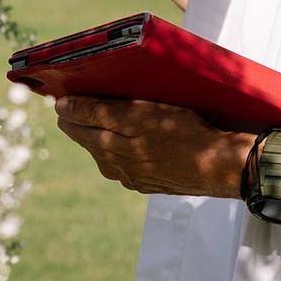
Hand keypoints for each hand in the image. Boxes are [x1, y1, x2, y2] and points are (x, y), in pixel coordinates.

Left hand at [53, 95, 249, 198]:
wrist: (218, 166)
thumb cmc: (182, 133)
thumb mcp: (139, 112)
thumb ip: (98, 110)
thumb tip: (62, 107)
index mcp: (108, 146)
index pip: (76, 123)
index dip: (69, 106)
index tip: (62, 96)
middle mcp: (116, 165)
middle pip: (89, 140)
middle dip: (82, 123)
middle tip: (78, 107)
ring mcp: (133, 177)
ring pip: (107, 155)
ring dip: (102, 139)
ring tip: (104, 124)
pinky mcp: (151, 184)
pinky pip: (128, 167)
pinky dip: (124, 153)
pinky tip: (132, 145)